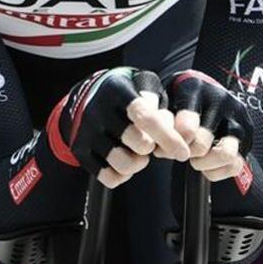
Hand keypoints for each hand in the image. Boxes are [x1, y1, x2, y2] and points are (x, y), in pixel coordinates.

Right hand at [48, 67, 191, 188]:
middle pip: (139, 143)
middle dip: (152, 148)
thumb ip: (161, 106)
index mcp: (119, 90)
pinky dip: (122, 175)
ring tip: (138, 154)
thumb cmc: (128, 93)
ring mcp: (87, 131)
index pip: (146, 117)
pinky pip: (108, 177)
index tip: (183, 153)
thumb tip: (176, 133)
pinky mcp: (79, 149)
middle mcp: (100, 110)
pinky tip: (123, 162)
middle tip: (150, 143)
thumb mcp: (145, 86)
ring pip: (124, 164)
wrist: (86, 95)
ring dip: (138, 164)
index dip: (167, 137)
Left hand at [168, 70, 253, 181]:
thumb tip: (158, 148)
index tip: (165, 143)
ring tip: (195, 161)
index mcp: (194, 88)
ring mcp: (237, 118)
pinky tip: (206, 166)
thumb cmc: (177, 100)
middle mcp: (220, 100)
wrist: (206, 93)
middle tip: (179, 151)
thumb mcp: (162, 99)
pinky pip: (235, 165)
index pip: (185, 127)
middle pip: (201, 143)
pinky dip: (217, 172)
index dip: (172, 143)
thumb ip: (156, 118)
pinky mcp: (247, 137)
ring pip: (225, 153)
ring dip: (205, 164)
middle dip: (186, 153)